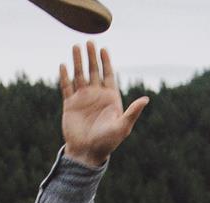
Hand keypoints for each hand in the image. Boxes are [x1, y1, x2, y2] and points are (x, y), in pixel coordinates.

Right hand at [59, 42, 149, 167]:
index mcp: (110, 98)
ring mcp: (83, 99)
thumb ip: (133, 112)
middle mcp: (96, 95)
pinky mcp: (70, 105)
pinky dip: (65, 76)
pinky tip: (63, 65)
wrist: (87, 153)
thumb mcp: (122, 127)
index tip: (103, 49)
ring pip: (79, 75)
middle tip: (89, 42)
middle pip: (93, 71)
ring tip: (75, 47)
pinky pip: (66, 87)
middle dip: (91, 57)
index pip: (108, 75)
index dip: (106, 62)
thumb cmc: (107, 142)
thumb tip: (146, 99)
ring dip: (78, 62)